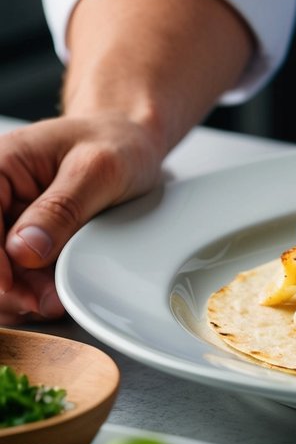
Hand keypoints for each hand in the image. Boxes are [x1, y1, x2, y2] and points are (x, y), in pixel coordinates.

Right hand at [0, 114, 164, 323]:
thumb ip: (63, 208)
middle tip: (45, 299)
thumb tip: (24, 249)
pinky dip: (31, 291)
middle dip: (10, 284)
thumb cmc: (117, 143)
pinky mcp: (25, 241)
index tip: (12, 284)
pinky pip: (16, 275)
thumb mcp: (99, 169)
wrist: (135, 144)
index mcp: (2, 164)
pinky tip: (52, 295)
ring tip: (54, 300)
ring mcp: (10, 219)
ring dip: (20, 293)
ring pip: (0, 271)